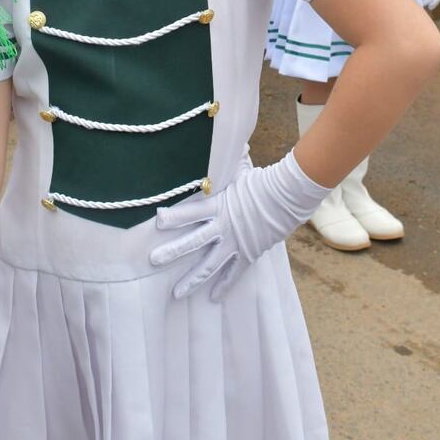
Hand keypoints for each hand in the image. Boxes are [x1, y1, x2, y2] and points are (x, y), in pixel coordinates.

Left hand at [150, 151, 328, 301]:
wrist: (287, 196)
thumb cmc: (262, 180)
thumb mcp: (239, 170)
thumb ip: (224, 163)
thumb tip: (221, 141)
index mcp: (218, 205)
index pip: (190, 212)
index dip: (173, 216)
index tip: (155, 220)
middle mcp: (223, 226)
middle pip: (192, 241)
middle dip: (171, 251)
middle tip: (152, 261)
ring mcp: (235, 242)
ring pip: (209, 265)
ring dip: (192, 279)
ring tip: (176, 293)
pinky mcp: (248, 253)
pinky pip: (234, 273)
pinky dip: (224, 286)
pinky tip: (213, 298)